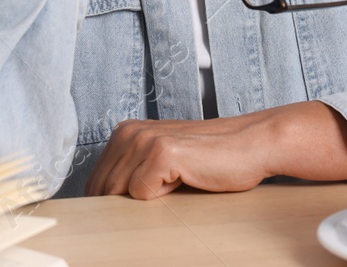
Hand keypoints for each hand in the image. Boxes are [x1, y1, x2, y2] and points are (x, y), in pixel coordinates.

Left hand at [84, 102, 346, 199]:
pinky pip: (141, 193)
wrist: (251, 145)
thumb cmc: (211, 160)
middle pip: (104, 188)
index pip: (96, 179)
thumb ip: (134, 173)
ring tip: (175, 188)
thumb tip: (104, 204)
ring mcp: (143, 140)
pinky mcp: (161, 153)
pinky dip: (160, 198)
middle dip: (120, 207)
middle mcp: (129, 131)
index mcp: (125, 131)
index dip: (107, 202)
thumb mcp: (162, 162)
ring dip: (144, 202)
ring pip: (119, 193)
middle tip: (157, 205)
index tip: (119, 215)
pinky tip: (184, 181)